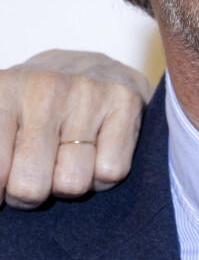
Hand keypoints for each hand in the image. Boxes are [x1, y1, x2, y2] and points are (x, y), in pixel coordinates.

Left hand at [0, 50, 152, 209]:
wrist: (94, 67)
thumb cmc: (37, 107)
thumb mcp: (2, 119)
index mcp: (6, 90)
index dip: (1, 191)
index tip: (7, 180)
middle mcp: (47, 87)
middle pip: (30, 186)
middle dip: (32, 192)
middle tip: (38, 170)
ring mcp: (88, 92)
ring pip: (73, 183)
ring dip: (69, 183)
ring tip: (67, 156)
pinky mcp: (125, 101)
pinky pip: (110, 172)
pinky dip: (102, 175)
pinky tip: (96, 151)